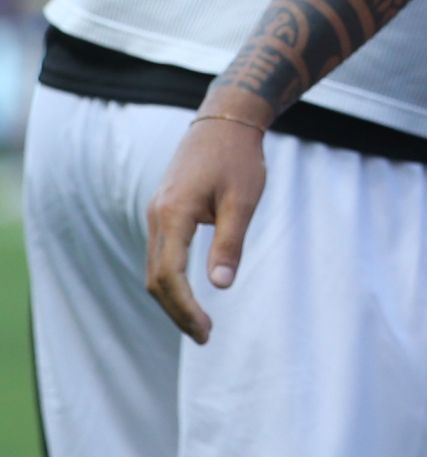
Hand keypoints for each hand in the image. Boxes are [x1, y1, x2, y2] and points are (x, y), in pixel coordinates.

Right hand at [145, 114, 270, 341]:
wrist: (225, 120)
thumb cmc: (239, 158)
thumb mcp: (244, 200)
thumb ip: (230, 242)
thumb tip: (221, 287)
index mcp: (174, 213)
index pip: (170, 275)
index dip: (184, 307)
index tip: (205, 330)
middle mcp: (157, 215)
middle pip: (155, 278)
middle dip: (177, 311)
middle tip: (204, 336)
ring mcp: (156, 213)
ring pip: (154, 268)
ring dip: (172, 298)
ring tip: (198, 323)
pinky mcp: (163, 211)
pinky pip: (159, 254)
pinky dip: (170, 279)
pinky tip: (189, 293)